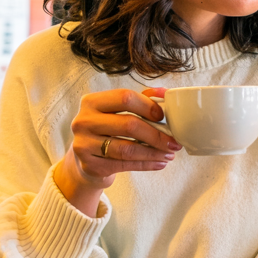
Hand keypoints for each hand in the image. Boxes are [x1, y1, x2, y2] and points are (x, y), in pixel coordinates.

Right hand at [54, 87, 180, 215]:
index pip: (125, 97)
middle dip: (156, 135)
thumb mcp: (117, 112)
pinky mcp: (90, 165)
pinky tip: (159, 163)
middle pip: (128, 125)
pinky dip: (146, 164)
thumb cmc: (107, 131)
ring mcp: (84, 144)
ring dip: (153, 152)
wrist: (86, 159)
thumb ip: (140, 100)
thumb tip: (165, 92)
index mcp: (92, 102)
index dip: (148, 106)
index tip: (163, 117)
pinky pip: (124, 165)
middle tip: (174, 143)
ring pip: (127, 148)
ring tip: (169, 154)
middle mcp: (83, 121)